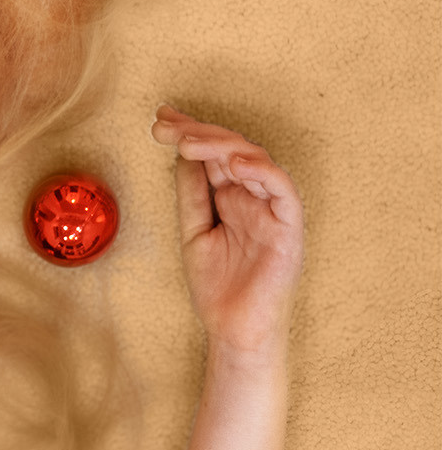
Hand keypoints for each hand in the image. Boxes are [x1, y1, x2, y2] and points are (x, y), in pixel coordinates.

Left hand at [150, 107, 303, 361]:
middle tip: (165, 125)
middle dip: (197, 133)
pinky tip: (233, 163)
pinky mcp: (290, 225)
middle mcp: (254, 196)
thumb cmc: (218, 286)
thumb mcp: (194, 231)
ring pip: (255, 161)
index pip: (212, 155)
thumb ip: (192, 194)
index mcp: (232, 196)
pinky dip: (260, 171)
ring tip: (188, 142)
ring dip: (221, 146)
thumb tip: (181, 154)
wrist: (234, 328)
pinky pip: (281, 188)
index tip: (159, 120)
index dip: (188, 133)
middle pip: (231, 150)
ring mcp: (272, 208)